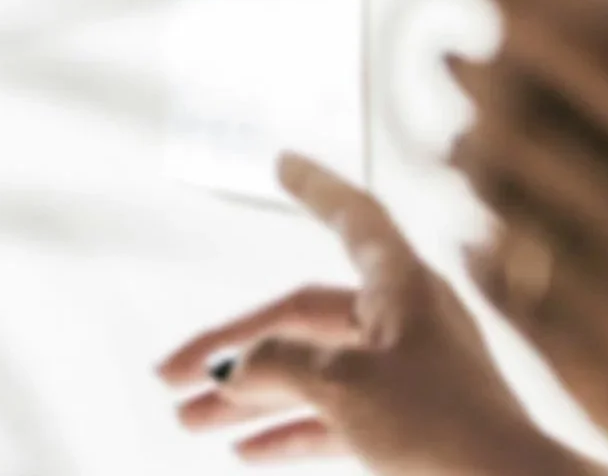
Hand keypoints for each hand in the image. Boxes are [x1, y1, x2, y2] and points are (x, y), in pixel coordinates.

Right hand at [157, 153, 586, 475]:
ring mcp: (407, 371)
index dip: (314, 185)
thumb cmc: (439, 427)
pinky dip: (292, 429)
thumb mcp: (344, 386)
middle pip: (302, 316)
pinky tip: (245, 450)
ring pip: (312, 371)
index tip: (280, 160)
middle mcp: (404, 317)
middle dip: (234, 348)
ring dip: (250, 398)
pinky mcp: (408, 423)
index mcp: (401, 283)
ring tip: (188, 422)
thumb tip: (236, 367)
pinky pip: (336, 415)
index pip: (352, 215)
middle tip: (169, 377)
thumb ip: (280, 364)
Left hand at [449, 0, 607, 475]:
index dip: (544, 21)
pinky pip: (504, 285)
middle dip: (478, 80)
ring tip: (453, 136)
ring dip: (467, 159)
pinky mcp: (580, 363)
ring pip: (504, 204)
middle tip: (452, 53)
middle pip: (534, 129)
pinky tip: (472, 227)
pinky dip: (480, 246)